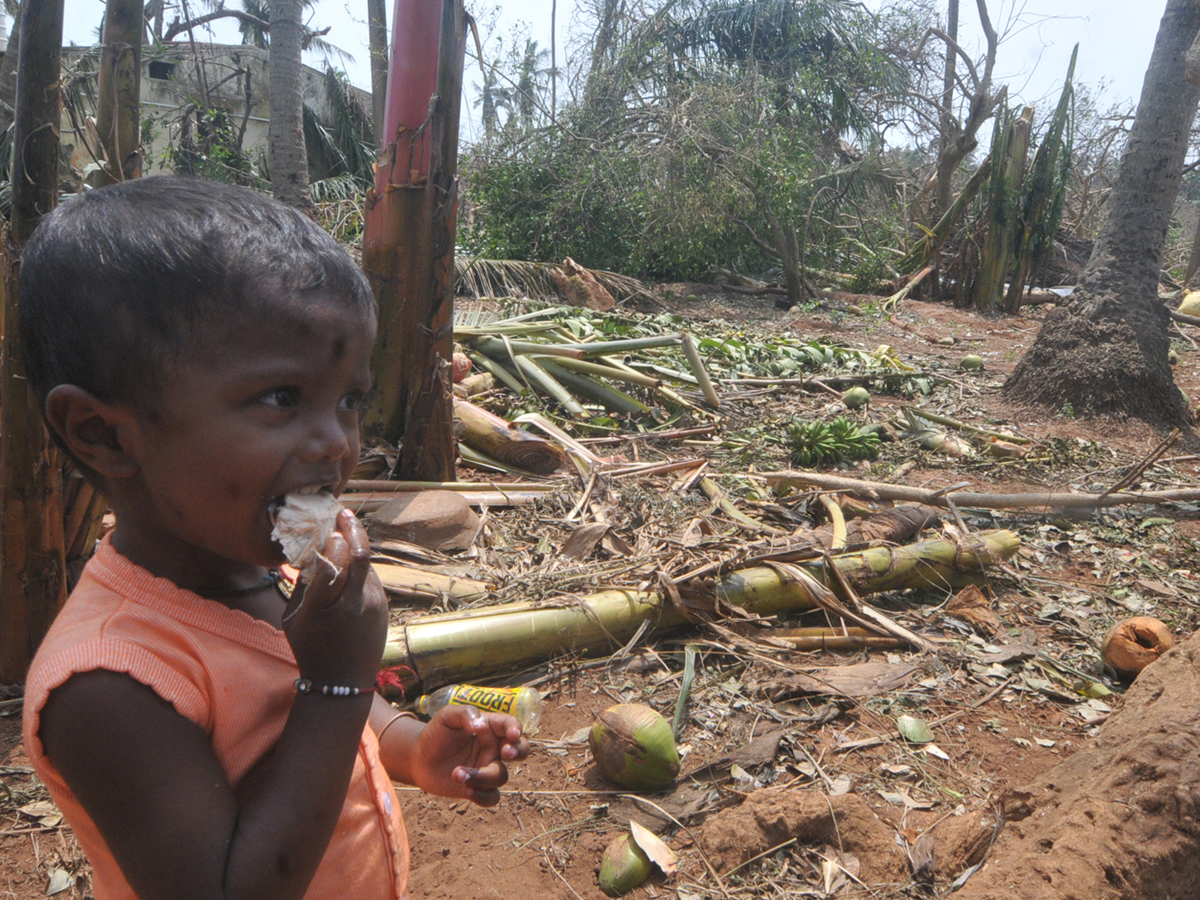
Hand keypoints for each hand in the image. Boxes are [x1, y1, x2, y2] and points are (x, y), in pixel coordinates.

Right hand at [282, 509, 387, 689]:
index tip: (331, 531)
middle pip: (361, 557)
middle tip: (343, 513)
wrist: (343, 681)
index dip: (334, 546)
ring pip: (367, 564)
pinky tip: (350, 559)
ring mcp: (373, 605)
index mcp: (324, 609)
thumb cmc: (310, 647)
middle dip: (353, 529)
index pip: (333, 569)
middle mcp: (353, 604)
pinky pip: (371, 577)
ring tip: (345, 529)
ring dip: (357, 545)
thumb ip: (303, 584)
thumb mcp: (293, 618)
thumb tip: (311, 551)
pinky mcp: (384, 606)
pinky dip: (360, 565)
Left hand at [410, 705, 530, 806]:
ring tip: (457, 774)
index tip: (513, 734)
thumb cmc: (436, 733)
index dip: (515, 728)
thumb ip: (465, 714)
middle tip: (506, 753)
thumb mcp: (447, 716)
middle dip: (518, 751)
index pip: (509, 725)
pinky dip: (482, 796)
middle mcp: (493, 748)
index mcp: (490, 727)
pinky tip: (467, 790)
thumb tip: (480, 726)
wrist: (419, 758)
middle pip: (520, 750)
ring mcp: (488, 768)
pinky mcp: (479, 787)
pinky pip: (492, 797)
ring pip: (500, 776)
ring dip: (482, 776)